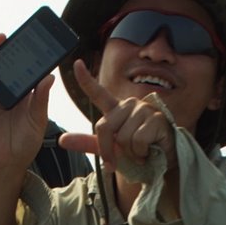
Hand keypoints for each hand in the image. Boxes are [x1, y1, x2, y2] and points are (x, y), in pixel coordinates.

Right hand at [0, 35, 55, 181]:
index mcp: (17, 85)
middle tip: (0, 39)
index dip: (15, 47)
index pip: (15, 60)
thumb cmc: (26, 139)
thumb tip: (49, 77)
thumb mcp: (38, 119)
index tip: (22, 35)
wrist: (10, 162)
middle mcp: (0, 86)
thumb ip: (41, 99)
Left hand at [57, 59, 176, 183]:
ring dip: (131, 153)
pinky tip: (149, 152)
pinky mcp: (156, 119)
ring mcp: (144, 109)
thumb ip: (88, 143)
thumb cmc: (137, 151)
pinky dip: (141, 153)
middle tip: (126, 156)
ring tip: (141, 152)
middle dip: (111, 149)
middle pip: (105, 127)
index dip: (86, 80)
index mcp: (116, 109)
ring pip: (123, 137)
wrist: (164, 161)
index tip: (77, 63)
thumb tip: (61, 140)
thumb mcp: (111, 148)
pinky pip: (138, 141)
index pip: (98, 93)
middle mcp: (129, 105)